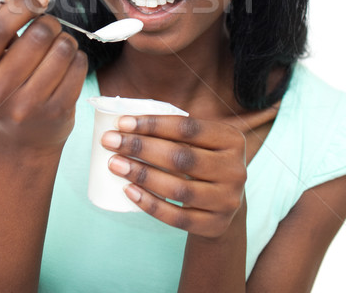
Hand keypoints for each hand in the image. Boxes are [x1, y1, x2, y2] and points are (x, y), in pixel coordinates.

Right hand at [0, 0, 87, 151]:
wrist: (21, 141)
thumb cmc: (5, 88)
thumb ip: (4, 16)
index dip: (22, 7)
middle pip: (36, 36)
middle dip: (49, 22)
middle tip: (49, 26)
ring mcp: (26, 106)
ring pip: (62, 49)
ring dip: (66, 39)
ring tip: (57, 48)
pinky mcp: (56, 112)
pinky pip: (78, 66)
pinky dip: (77, 57)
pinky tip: (67, 64)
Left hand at [102, 115, 246, 237]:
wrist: (225, 201)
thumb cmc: (201, 160)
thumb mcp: (200, 141)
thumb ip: (175, 128)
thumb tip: (125, 120)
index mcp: (231, 139)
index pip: (187, 128)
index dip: (152, 124)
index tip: (122, 123)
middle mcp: (235, 169)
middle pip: (180, 157)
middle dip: (140, 147)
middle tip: (109, 141)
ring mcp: (228, 200)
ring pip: (178, 188)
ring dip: (141, 174)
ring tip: (114, 164)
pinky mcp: (215, 225)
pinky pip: (177, 217)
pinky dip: (150, 204)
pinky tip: (129, 191)